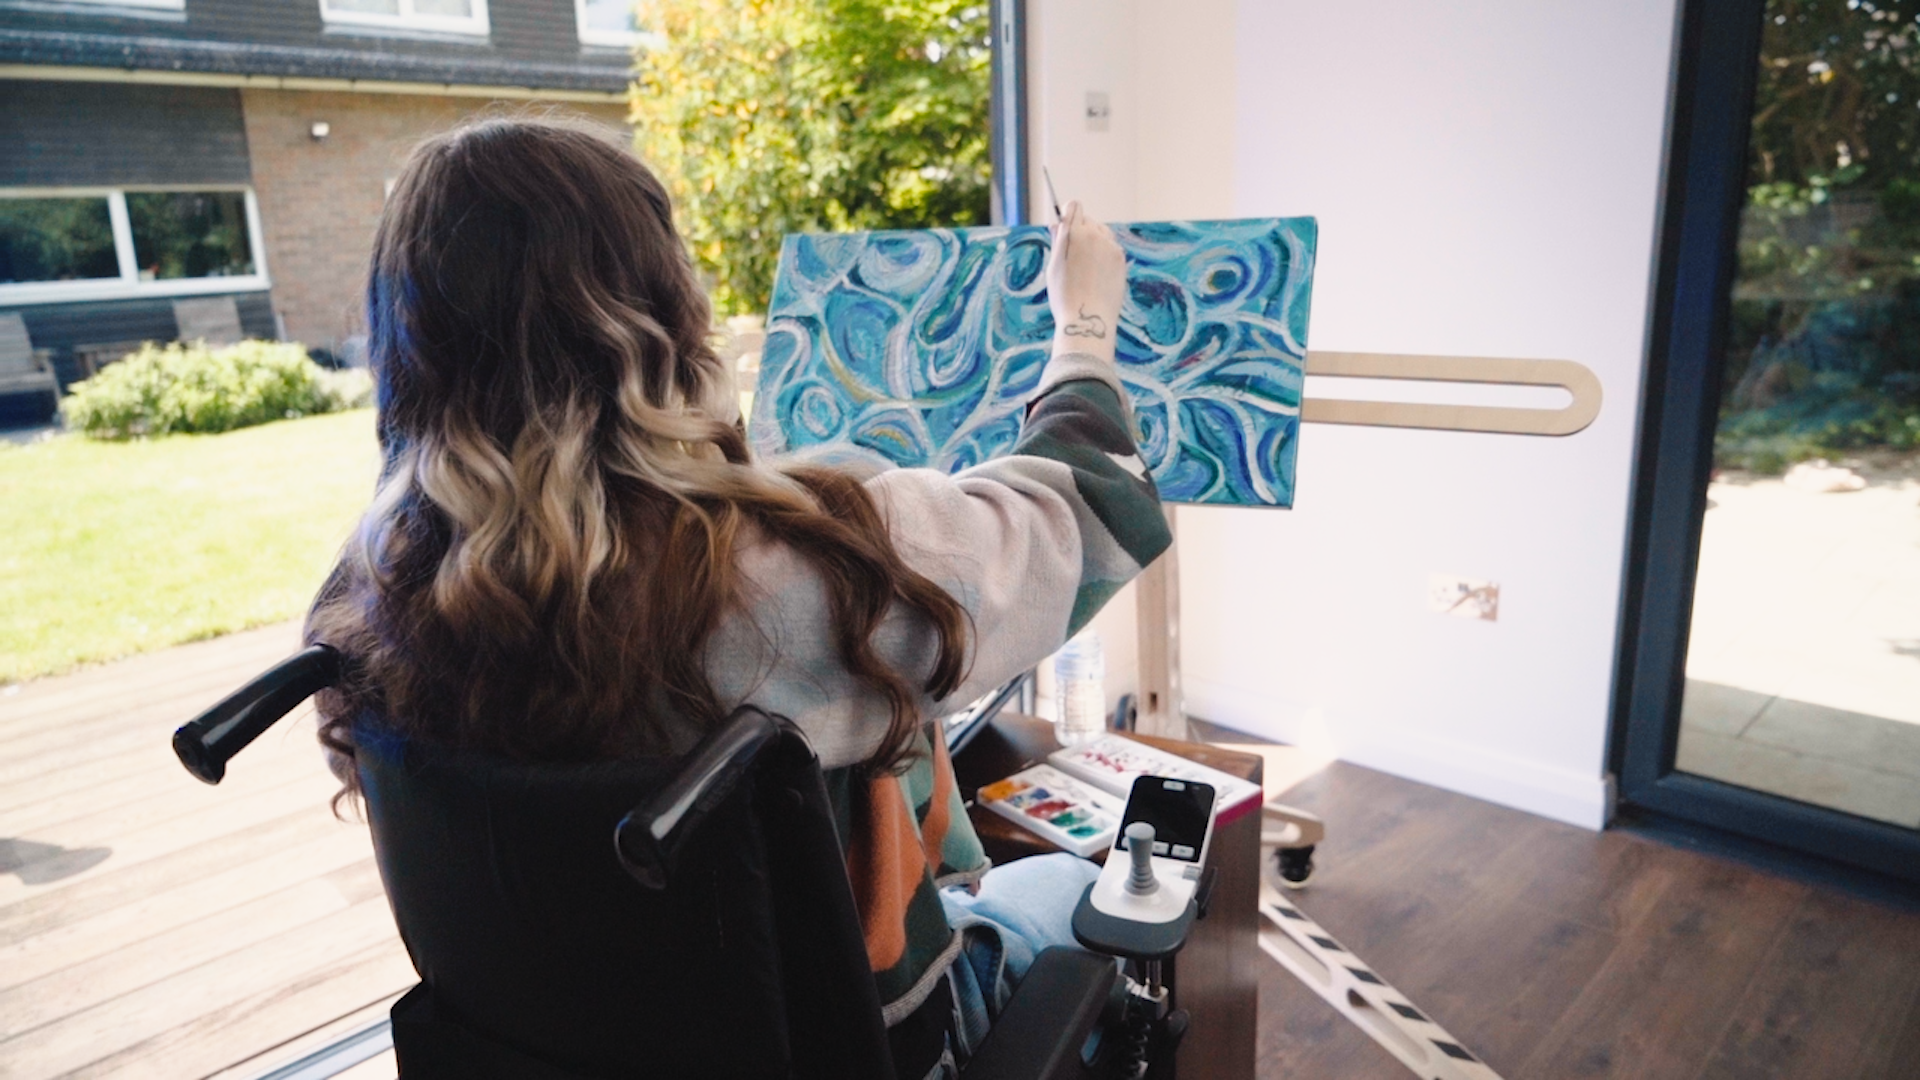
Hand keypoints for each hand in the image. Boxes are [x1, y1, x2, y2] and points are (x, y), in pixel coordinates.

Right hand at [1046, 200, 1125, 362]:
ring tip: (1084, 266)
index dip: (1067, 213)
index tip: (1063, 226)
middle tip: (1071, 254)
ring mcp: (1111, 247)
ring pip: (1101, 233)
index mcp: (1075, 234)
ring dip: (1093, 241)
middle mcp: (1096, 235)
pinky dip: (1103, 253)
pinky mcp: (1121, 259)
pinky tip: (1095, 273)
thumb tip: (1057, 223)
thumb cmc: (1064, 295)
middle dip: (1079, 230)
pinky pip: (1111, 247)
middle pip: (1088, 220)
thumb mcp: (1054, 266)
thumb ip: (1058, 241)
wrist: (1088, 319)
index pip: (1074, 206)